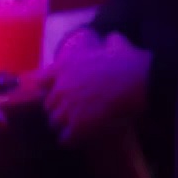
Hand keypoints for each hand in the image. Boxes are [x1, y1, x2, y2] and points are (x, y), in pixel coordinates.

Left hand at [30, 32, 150, 144]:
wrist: (137, 81)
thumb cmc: (128, 61)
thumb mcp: (116, 43)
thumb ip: (108, 41)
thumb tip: (111, 38)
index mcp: (64, 66)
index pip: (41, 80)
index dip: (49, 87)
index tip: (56, 91)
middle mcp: (61, 87)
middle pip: (48, 105)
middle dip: (58, 108)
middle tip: (71, 111)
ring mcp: (68, 107)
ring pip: (54, 122)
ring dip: (64, 125)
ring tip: (74, 128)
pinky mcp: (78, 125)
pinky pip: (65, 138)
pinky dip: (71, 140)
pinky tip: (79, 139)